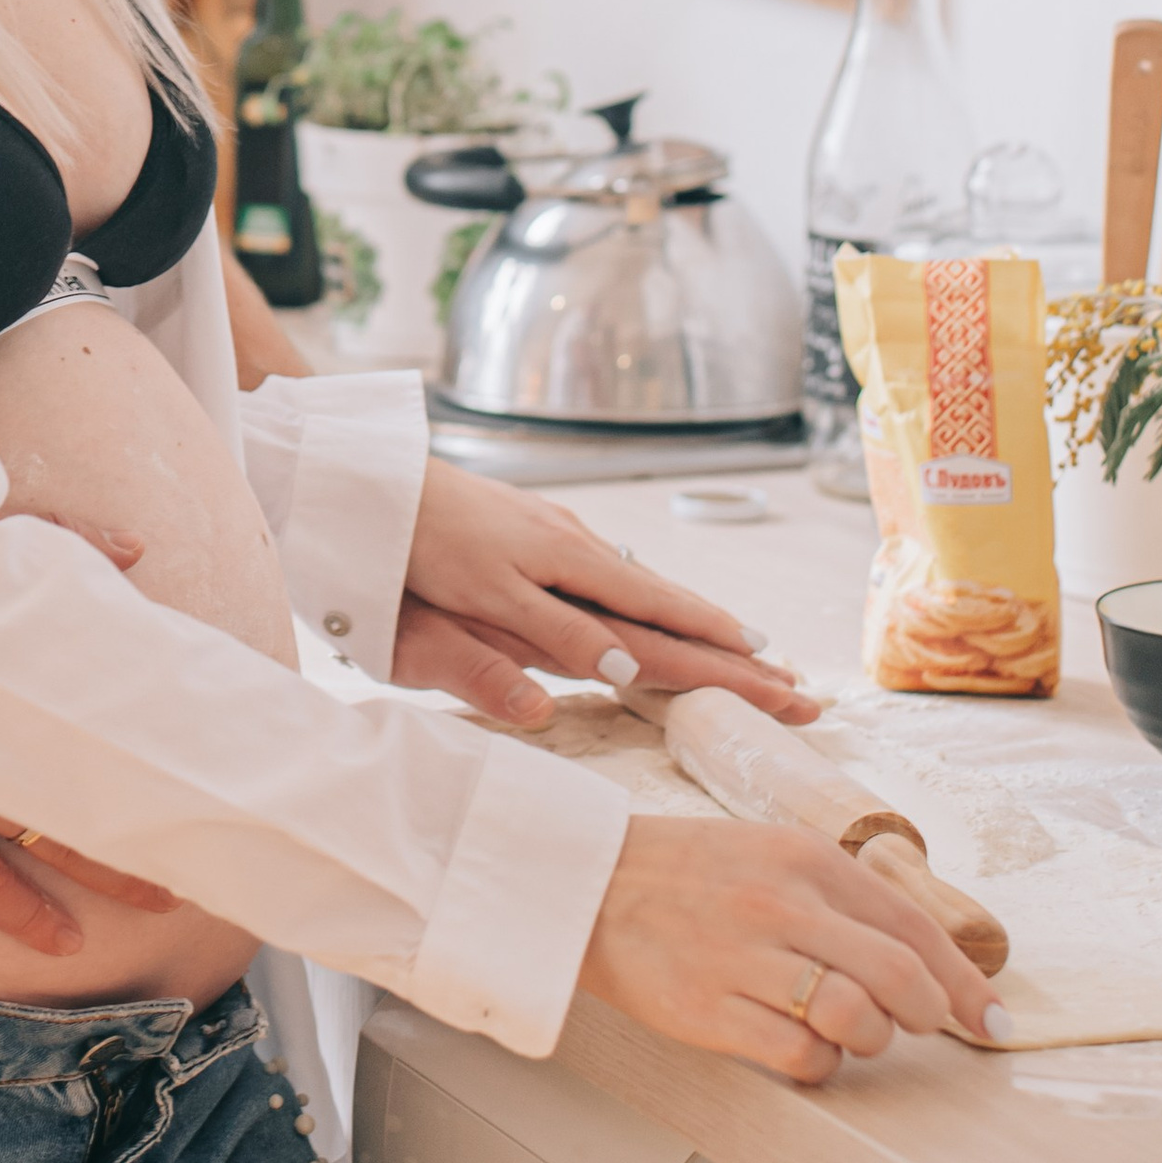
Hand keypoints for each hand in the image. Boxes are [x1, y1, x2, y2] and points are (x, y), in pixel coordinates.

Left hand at [393, 461, 816, 731]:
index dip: (718, 655)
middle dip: (731, 648)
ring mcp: (556, 536)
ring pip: (643, 588)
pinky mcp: (535, 530)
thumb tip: (624, 672)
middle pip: (668, 607)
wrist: (367, 480)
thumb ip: (545, 635)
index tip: (778, 680)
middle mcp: (573, 548)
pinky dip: (651, 598)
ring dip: (696, 622)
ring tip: (743, 648)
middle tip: (794, 682)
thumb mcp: (475, 598)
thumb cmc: (412, 544)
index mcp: (565, 568)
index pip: (661, 623)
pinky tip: (652, 604)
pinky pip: (612, 573)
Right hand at [580, 814, 1009, 1078]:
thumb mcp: (769, 853)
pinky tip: (797, 1046)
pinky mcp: (709, 1008)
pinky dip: (817, 1065)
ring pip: (855, 1019)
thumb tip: (922, 957)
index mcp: (803, 857)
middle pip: (899, 976)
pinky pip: (800, 1057)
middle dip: (928, 1014)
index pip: (912, 926)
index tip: (992, 1020)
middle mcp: (780, 902)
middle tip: (920, 1027)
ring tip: (847, 1030)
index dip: (965, 984)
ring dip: (869, 1039)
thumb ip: (841, 896)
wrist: (586, 881)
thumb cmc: (685, 873)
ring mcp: (743, 956)